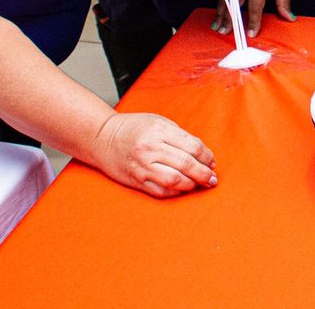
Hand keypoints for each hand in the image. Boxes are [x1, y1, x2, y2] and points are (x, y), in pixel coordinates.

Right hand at [95, 112, 216, 197]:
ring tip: (199, 184)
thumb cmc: (133, 128)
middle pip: (186, 164)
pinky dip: (176, 191)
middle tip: (212, 178)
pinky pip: (161, 190)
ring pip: (175, 180)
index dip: (207, 156)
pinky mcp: (136, 180)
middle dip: (204, 173)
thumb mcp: (158, 121)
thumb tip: (203, 155)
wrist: (103, 137)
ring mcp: (142, 166)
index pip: (192, 146)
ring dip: (192, 184)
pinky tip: (182, 188)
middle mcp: (151, 148)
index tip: (212, 161)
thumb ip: (180, 136)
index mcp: (159, 130)